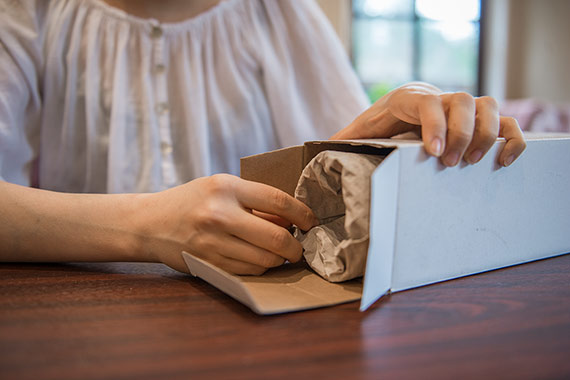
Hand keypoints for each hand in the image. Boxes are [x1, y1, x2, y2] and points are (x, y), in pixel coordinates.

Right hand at [134, 174, 317, 274]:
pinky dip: (262, 268)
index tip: (310, 221)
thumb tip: (292, 219)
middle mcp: (219, 214)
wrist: (149, 223)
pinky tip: (260, 260)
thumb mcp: (221, 188)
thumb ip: (254, 201)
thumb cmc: (191, 201)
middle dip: (295, 246)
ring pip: (264, 259)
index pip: (277, 200)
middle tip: (299, 247)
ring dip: (279, 260)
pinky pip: (249, 271)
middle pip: (276, 237)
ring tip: (280, 253)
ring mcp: (212, 242)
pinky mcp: (208, 263)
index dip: (302, 213)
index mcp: (226, 187)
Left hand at [332, 82, 525, 166]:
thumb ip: (343, 139)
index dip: (435, 125)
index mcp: (407, 98)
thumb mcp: (359, 130)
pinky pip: (507, 122)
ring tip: (473, 163)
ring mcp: (461, 107)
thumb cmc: (379, 123)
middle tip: (451, 163)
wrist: (400, 111)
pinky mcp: (478, 120)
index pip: (426, 103)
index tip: (434, 153)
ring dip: (486, 134)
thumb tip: (318, 153)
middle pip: (462, 102)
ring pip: (488, 105)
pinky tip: (503, 161)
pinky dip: (511, 138)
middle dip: (461, 134)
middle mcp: (438, 97)